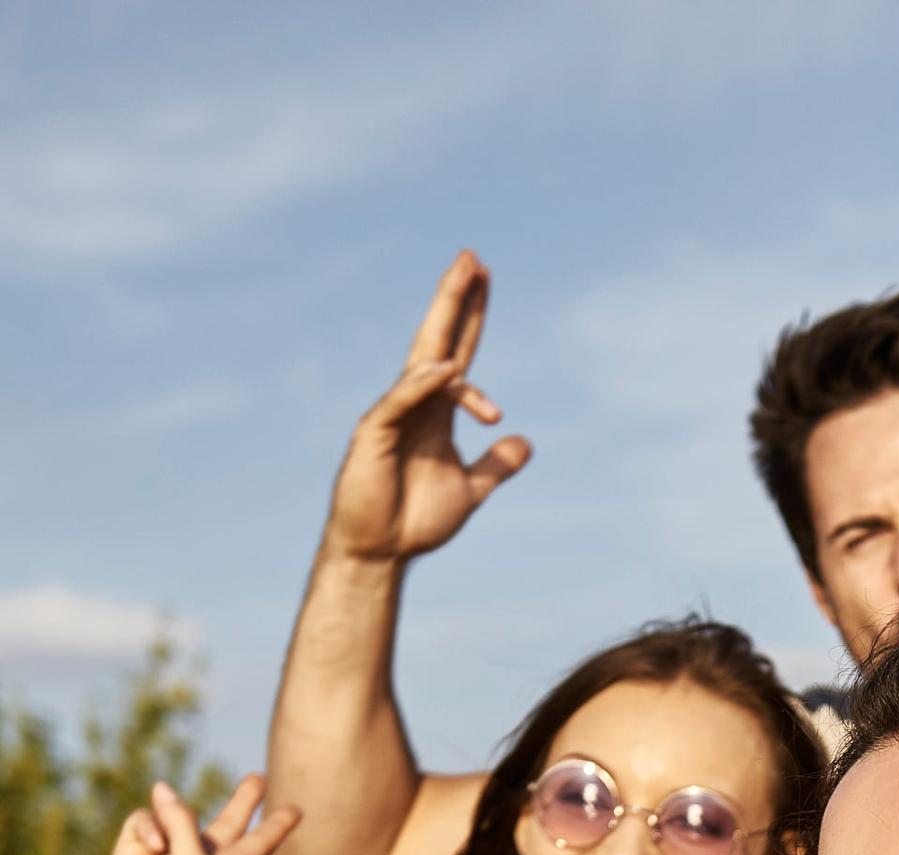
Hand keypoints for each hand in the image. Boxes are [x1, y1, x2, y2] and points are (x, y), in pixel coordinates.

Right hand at [70, 775, 295, 854]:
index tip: (299, 810)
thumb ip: (183, 821)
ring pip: (174, 813)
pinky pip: (144, 820)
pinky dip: (147, 828)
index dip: (278, 826)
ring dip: (169, 817)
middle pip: (229, 822)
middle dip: (243, 801)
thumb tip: (161, 790)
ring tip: (162, 844)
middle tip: (259, 777)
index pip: (261, 842)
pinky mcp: (136, 852)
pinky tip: (149, 847)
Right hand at [319, 251, 531, 570]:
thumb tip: (524, 443)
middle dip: (453, 299)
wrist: (381, 553)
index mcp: (435, 411)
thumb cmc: (415, 521)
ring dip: (445, 325)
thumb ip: (495, 466)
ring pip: (422, 362)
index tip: (485, 279)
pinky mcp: (374, 434)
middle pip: (436, 340)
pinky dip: (424, 385)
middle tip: (471, 258)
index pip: (457, 352)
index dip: (471, 317)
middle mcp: (413, 404)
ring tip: (468, 286)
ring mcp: (392, 415)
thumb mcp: (471, 490)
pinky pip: (401, 401)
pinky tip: (448, 368)